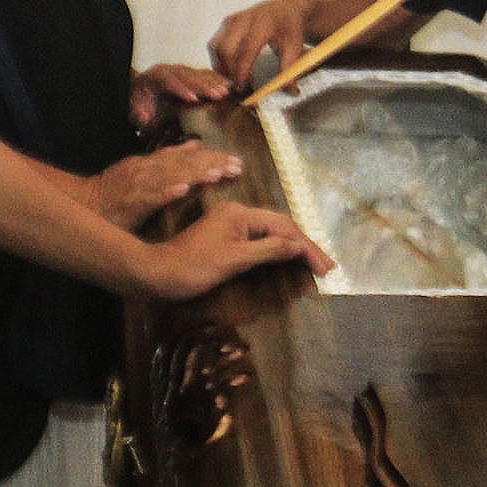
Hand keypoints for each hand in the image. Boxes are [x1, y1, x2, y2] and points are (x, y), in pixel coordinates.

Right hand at [91, 142, 242, 228]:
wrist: (86, 206)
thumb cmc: (113, 192)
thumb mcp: (141, 169)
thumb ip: (167, 157)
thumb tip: (194, 145)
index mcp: (151, 162)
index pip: (186, 155)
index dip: (211, 156)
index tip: (235, 161)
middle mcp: (147, 168)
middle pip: (184, 162)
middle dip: (212, 163)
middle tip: (237, 166)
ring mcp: (139, 184)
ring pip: (172, 175)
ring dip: (196, 173)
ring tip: (219, 173)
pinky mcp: (131, 201)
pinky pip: (150, 195)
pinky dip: (167, 191)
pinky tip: (183, 189)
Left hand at [135, 62, 230, 129]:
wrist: (143, 97)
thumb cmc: (141, 105)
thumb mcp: (135, 113)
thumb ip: (138, 115)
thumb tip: (144, 117)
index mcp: (154, 77)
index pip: (167, 79)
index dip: (180, 88)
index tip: (193, 99)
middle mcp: (169, 70)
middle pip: (187, 75)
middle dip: (202, 85)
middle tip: (217, 95)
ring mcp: (182, 71)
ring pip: (198, 73)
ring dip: (213, 82)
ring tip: (225, 93)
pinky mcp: (192, 75)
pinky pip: (206, 74)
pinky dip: (217, 80)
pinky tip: (228, 86)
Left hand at [141, 203, 329, 300]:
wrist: (158, 274)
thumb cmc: (193, 268)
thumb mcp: (234, 260)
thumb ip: (268, 251)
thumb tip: (298, 247)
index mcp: (240, 214)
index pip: (283, 227)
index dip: (306, 247)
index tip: (324, 267)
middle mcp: (237, 213)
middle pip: (280, 226)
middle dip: (305, 246)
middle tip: (327, 267)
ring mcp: (231, 224)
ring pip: (271, 232)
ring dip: (294, 248)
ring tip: (315, 263)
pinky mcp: (225, 236)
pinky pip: (259, 239)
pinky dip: (277, 249)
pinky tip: (288, 258)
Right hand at [210, 0, 321, 86]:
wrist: (286, 9)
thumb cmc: (289, 27)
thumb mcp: (294, 47)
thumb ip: (288, 68)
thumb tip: (287, 88)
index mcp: (262, 24)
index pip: (246, 50)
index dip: (241, 71)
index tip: (242, 87)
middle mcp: (244, 19)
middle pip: (225, 48)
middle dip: (227, 70)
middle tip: (236, 86)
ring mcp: (232, 20)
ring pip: (215, 46)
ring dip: (220, 66)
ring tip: (232, 79)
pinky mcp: (226, 23)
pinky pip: (215, 43)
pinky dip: (218, 59)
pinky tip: (230, 70)